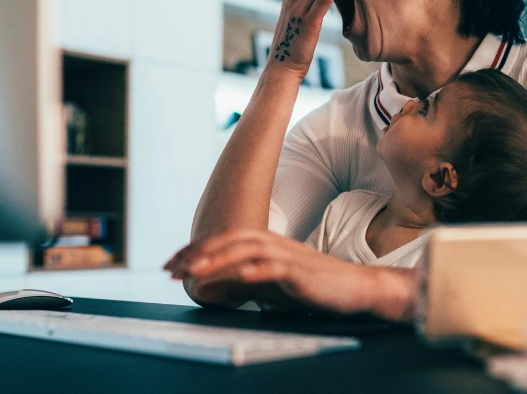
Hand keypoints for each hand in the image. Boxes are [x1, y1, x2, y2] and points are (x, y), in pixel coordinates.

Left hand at [164, 229, 399, 316]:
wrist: (355, 288)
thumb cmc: (312, 287)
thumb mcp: (270, 286)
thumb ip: (241, 283)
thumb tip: (206, 288)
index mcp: (266, 244)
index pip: (225, 239)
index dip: (197, 249)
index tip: (172, 263)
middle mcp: (275, 244)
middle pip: (232, 238)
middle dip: (200, 252)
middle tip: (173, 267)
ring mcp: (290, 257)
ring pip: (249, 249)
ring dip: (220, 258)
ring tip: (196, 270)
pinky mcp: (303, 273)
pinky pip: (278, 268)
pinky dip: (258, 270)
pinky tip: (241, 275)